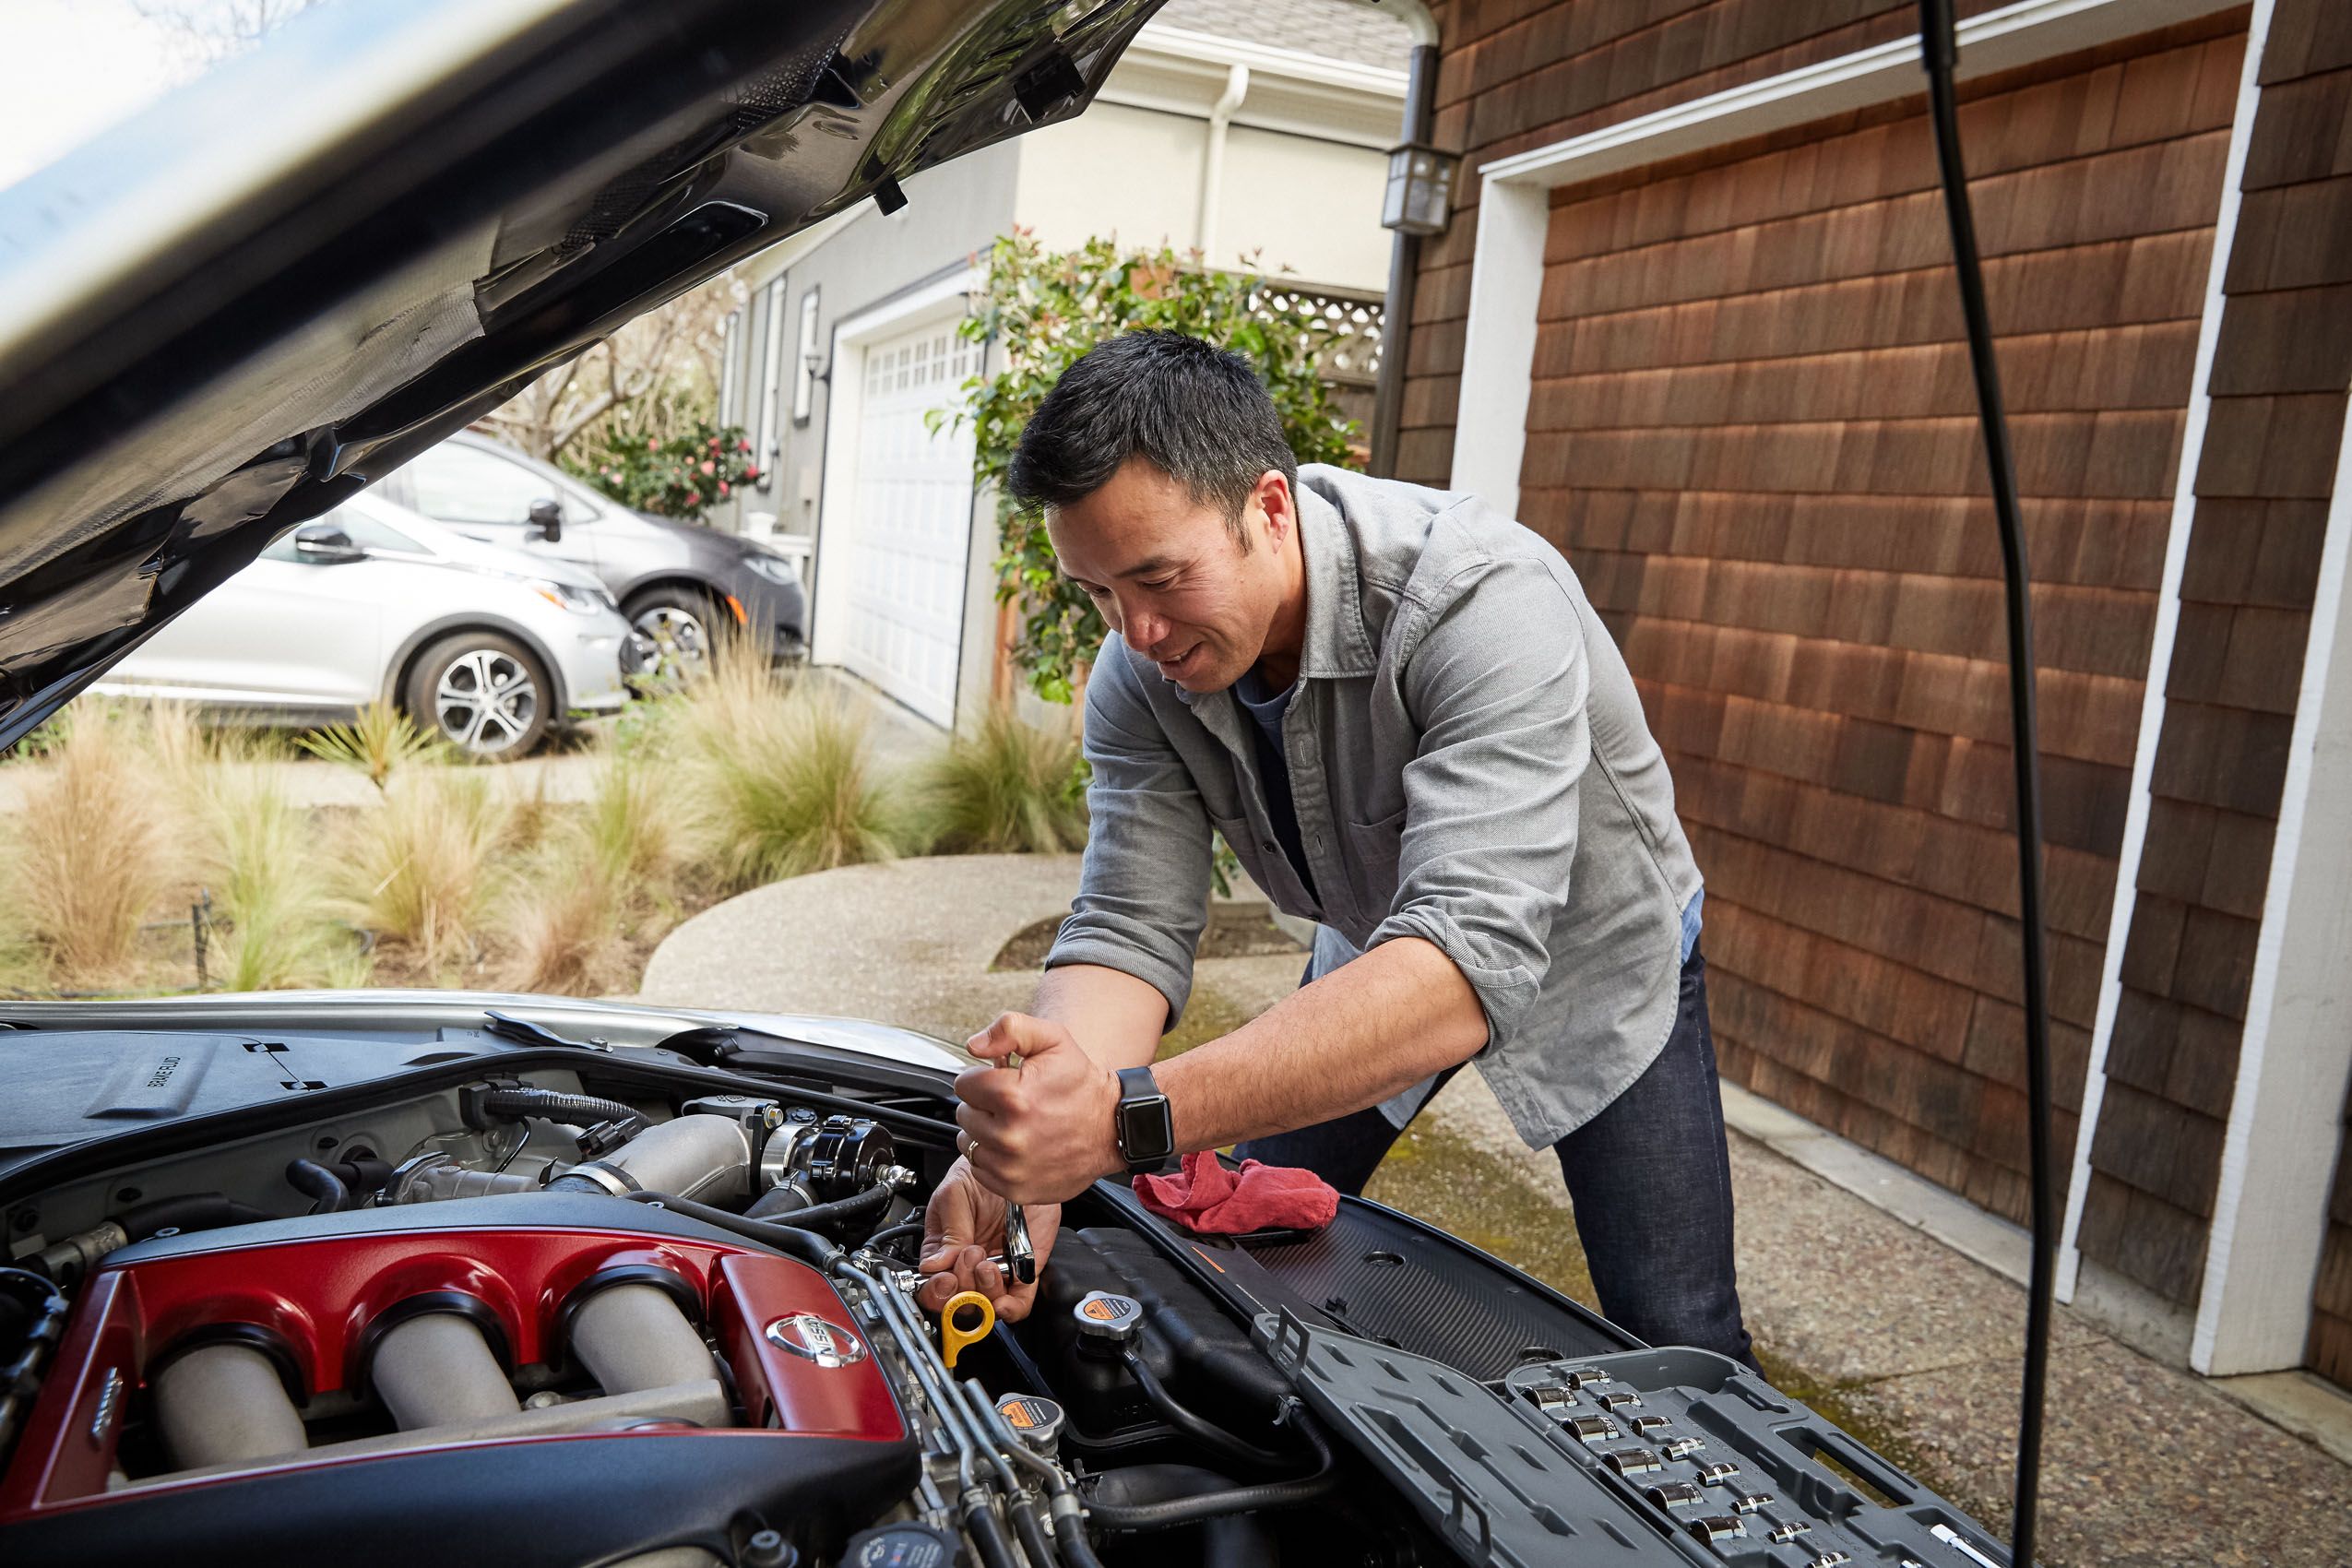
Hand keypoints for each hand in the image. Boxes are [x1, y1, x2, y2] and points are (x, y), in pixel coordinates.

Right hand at [916, 1156, 1061, 1321]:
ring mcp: (997, 1270)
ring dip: (984, 1291)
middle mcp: (969, 1266)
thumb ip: (947, 1230)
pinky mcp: (1024, 1270)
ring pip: (986, 1305)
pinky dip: (1010, 1309)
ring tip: (986, 1262)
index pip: (933, 1285)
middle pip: (959, 1300)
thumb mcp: (954, 1194)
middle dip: (963, 1285)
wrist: (1019, 1163)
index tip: (945, 1279)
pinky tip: (1004, 1299)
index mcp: (944, 1251)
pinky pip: (1018, 1304)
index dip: (936, 1290)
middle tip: (970, 1255)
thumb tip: (934, 1266)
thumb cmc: (980, 1176)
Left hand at [953, 1012, 1123, 1204]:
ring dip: (986, 1133)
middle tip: (1014, 1104)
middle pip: (964, 1114)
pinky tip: (1018, 1147)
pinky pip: (980, 1170)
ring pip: (969, 1143)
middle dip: (984, 1106)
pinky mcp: (1015, 1189)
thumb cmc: (1082, 1085)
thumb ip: (1009, 1029)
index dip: (983, 1079)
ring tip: (1016, 1125)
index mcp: (1012, 1097)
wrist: (1113, 1127)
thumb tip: (974, 1045)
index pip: (963, 1084)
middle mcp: (1009, 1136)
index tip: (1005, 1082)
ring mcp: (1011, 1167)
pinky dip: (994, 1158)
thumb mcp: (1053, 1040)